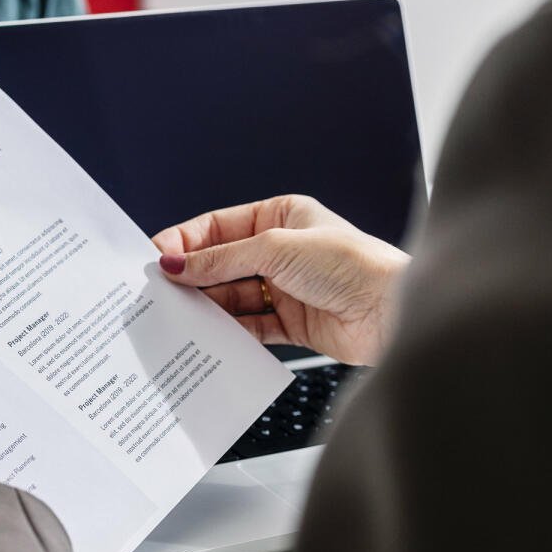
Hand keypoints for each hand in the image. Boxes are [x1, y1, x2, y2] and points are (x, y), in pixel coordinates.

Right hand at [152, 195, 409, 364]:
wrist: (393, 311)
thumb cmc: (351, 264)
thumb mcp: (275, 250)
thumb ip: (222, 259)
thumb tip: (176, 263)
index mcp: (281, 216)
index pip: (219, 226)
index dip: (187, 241)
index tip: (158, 258)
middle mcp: (282, 251)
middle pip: (223, 263)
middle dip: (194, 276)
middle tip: (161, 291)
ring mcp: (287, 288)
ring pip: (234, 296)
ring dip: (209, 306)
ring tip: (180, 315)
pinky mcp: (293, 324)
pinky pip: (251, 326)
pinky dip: (230, 332)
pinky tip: (210, 335)